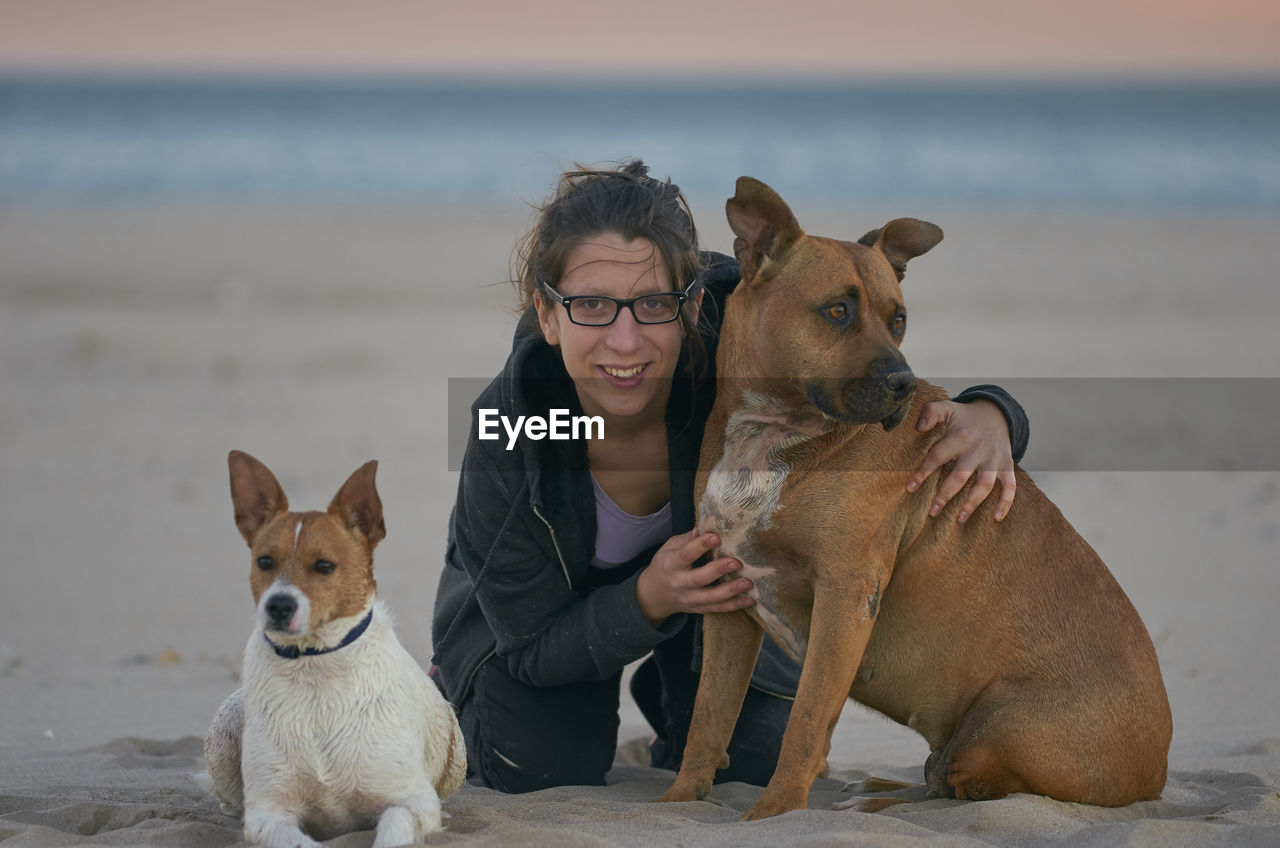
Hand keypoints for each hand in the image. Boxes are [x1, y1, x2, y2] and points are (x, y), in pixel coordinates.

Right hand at [636, 528, 753, 626]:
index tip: (716, 537)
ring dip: (731, 591)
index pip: (686, 554)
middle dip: (719, 570)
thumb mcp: (669, 548)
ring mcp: (690, 598)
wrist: (654, 595)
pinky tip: (750, 600)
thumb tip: (703, 527)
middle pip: (699, 579)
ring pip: (711, 598)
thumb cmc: (665, 565)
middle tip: (737, 562)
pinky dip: (734, 605)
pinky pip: (717, 609)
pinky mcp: (698, 609)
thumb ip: (686, 539)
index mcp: (671, 564)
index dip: (701, 545)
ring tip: (748, 583)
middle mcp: (679, 583)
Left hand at [907, 399, 1015, 522]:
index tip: (910, 488)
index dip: (923, 472)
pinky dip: (1006, 503)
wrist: (997, 413)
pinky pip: (1010, 486)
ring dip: (972, 503)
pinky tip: (996, 518)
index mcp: (960, 436)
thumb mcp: (947, 407)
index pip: (938, 456)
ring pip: (984, 485)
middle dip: (945, 495)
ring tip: (959, 519)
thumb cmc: (965, 417)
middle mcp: (978, 449)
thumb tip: (919, 427)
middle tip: (933, 513)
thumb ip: (930, 412)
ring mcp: (994, 459)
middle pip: (960, 475)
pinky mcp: (1007, 465)